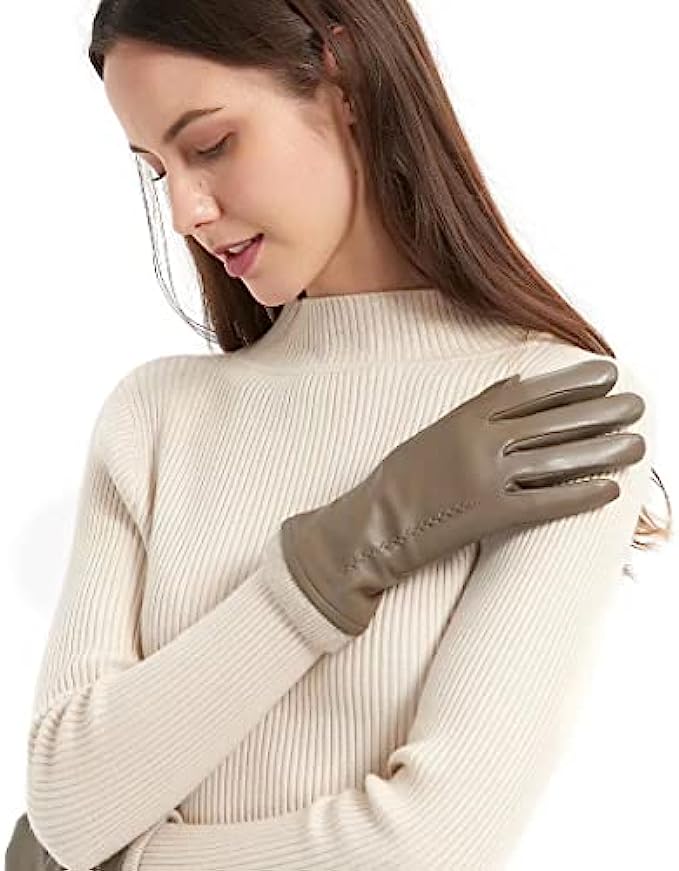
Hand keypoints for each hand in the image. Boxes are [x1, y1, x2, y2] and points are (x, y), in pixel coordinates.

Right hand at [280, 359, 645, 635]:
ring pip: (557, 460)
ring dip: (602, 451)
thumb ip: (475, 409)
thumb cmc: (400, 479)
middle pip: (553, 422)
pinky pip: (544, 503)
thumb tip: (515, 386)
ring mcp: (486, 478)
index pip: (532, 394)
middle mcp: (480, 442)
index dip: (573, 383)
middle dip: (600, 411)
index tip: (605, 375)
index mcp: (465, 417)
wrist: (373, 525)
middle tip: (637, 403)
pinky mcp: (489, 516)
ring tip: (636, 443)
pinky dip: (579, 496)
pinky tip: (610, 489)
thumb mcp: (433, 432)